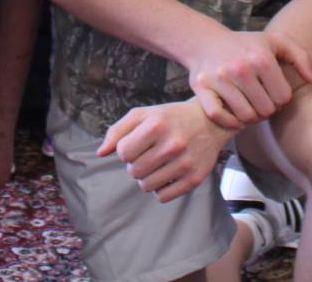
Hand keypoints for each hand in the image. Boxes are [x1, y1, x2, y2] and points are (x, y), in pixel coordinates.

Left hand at [98, 101, 230, 202]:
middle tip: (148, 155)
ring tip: (157, 164)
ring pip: (146, 186)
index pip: (123, 153)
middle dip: (136, 164)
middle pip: (134, 171)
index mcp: (156, 126)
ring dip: (147, 178)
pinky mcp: (194, 179)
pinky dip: (160, 189)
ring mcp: (185, 164)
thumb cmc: (170, 118)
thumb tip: (100, 153)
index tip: (137, 144)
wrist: (210, 122)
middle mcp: (172, 145)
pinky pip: (163, 197)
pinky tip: (167, 174)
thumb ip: (118, 131)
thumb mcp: (144, 114)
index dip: (126, 150)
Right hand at [183, 27, 311, 126]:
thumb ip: (301, 58)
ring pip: (245, 117)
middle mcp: (240, 68)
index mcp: (261, 58)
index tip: (273, 93)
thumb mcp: (277, 42)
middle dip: (266, 109)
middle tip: (261, 101)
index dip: (281, 99)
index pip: (283, 98)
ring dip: (250, 117)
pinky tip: (234, 115)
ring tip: (249, 107)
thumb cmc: (247, 45)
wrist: (206, 41)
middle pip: (265, 111)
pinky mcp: (202, 88)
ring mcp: (220, 78)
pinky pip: (219, 116)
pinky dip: (228, 121)